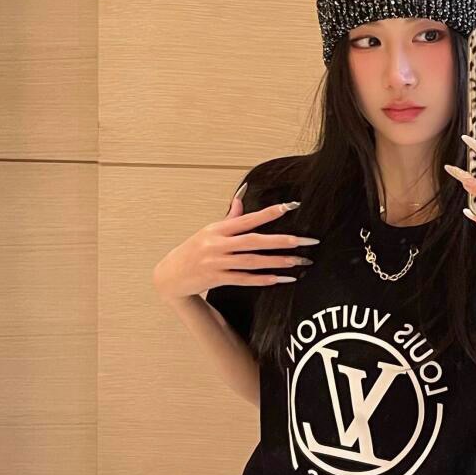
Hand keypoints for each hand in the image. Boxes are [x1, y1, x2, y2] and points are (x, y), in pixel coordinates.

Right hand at [152, 189, 315, 303]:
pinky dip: (263, 279)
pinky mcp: (217, 279)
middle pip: (255, 241)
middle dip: (283, 240)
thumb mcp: (208, 231)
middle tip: (306, 241)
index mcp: (217, 229)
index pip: (248, 218)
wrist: (169, 276)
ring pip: (253, 261)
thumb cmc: (191, 250)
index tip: (290, 207)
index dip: (269, 212)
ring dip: (278, 261)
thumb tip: (242, 195)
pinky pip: (245, 279)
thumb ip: (229, 217)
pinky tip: (281, 279)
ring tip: (299, 261)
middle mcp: (218, 244)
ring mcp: (217, 262)